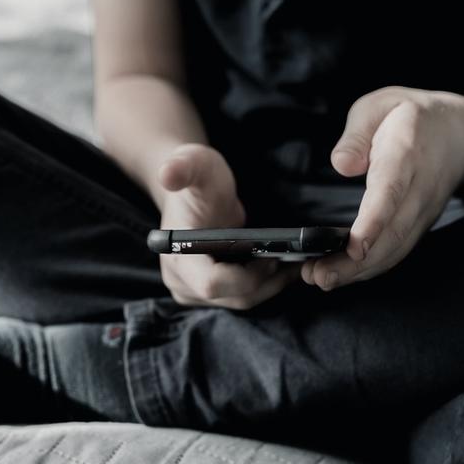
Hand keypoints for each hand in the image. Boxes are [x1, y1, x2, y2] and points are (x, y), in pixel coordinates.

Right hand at [157, 144, 300, 308]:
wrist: (193, 192)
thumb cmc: (197, 176)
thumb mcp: (195, 163)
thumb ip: (183, 166)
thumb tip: (168, 174)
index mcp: (177, 257)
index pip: (212, 284)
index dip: (247, 276)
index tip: (271, 255)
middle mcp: (180, 281)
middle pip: (234, 297)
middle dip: (266, 280)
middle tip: (293, 257)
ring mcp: (194, 292)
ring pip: (242, 300)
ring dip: (270, 284)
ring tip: (295, 262)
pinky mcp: (208, 295)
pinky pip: (242, 297)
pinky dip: (264, 284)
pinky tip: (284, 267)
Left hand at [302, 88, 463, 289]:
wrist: (459, 133)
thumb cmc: (408, 117)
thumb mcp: (377, 106)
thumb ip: (356, 134)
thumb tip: (342, 165)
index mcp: (407, 152)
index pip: (391, 191)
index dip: (374, 222)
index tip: (354, 247)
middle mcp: (421, 188)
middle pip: (393, 232)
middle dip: (356, 262)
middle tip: (318, 276)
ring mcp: (424, 211)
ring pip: (396, 249)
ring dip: (359, 271)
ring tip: (321, 279)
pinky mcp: (420, 225)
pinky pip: (397, 251)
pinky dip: (370, 268)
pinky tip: (342, 274)